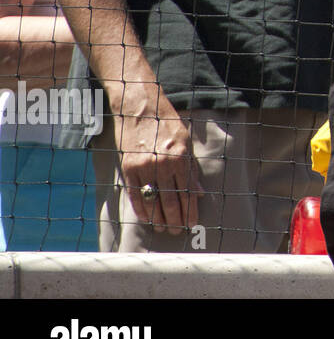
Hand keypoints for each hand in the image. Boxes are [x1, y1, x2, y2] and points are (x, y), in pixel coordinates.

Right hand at [116, 90, 202, 234]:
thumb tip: (199, 193)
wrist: (140, 107)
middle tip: (178, 231)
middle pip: (171, 199)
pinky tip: (147, 218)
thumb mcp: (185, 140)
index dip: (190, 210)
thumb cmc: (166, 122)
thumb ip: (191, 168)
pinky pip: (136, 194)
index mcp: (180, 157)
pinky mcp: (129, 167)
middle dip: (175, 218)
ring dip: (159, 217)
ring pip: (153, 200)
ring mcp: (144, 167)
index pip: (187, 191)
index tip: (192, 222)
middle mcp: (162, 164)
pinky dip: (142, 208)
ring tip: (164, 228)